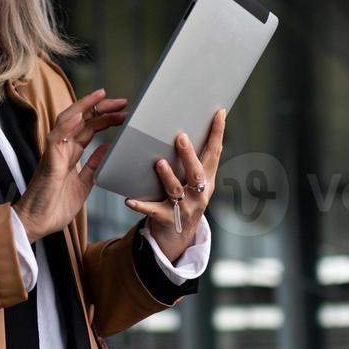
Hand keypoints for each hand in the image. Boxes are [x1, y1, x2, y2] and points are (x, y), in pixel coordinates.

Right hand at [14, 88, 128, 242]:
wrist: (37, 223)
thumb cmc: (54, 206)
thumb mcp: (83, 184)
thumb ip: (93, 166)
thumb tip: (107, 147)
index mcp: (70, 155)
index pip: (88, 129)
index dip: (104, 118)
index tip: (122, 112)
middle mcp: (61, 149)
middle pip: (81, 121)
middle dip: (101, 109)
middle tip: (123, 102)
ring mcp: (54, 153)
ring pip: (67, 121)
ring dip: (85, 108)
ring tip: (103, 98)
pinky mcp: (48, 161)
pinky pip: (57, 138)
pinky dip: (67, 125)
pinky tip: (79, 115)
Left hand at [124, 108, 225, 260]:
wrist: (179, 236)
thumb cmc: (184, 199)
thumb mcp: (194, 181)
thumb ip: (194, 160)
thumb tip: (185, 126)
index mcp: (207, 180)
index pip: (214, 153)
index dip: (217, 133)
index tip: (219, 112)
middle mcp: (199, 193)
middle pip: (197, 173)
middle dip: (189, 155)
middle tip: (180, 136)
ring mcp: (185, 208)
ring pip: (176, 190)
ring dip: (167, 176)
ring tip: (158, 163)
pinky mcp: (168, 219)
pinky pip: (153, 211)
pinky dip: (141, 205)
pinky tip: (129, 200)